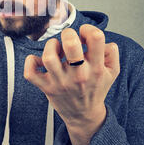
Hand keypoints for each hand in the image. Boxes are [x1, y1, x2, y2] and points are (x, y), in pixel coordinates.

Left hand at [24, 24, 119, 144]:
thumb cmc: (96, 87)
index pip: (95, 37)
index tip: (84, 37)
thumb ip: (111, 51)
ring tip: (56, 49)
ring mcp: (60, 82)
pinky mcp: (46, 87)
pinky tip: (39, 61)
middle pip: (70, 43)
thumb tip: (100, 38)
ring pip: (49, 57)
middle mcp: (78, 75)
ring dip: (51, 46)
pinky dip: (30, 62)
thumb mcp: (113, 71)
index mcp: (96, 68)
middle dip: (68, 34)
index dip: (88, 29)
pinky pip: (30, 73)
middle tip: (68, 40)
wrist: (84, 115)